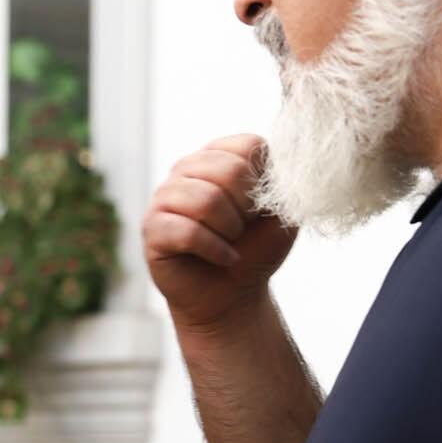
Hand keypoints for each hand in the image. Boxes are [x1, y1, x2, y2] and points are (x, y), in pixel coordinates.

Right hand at [142, 134, 297, 330]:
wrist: (233, 296)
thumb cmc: (256, 249)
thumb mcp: (282, 213)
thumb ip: (285, 182)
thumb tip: (289, 158)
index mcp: (219, 156)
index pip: (248, 146)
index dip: (263, 181)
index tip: (260, 207)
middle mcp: (187, 168)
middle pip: (227, 169)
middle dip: (246, 208)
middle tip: (243, 229)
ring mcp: (165, 196)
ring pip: (206, 200)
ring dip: (230, 230)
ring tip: (230, 242)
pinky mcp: (152, 227)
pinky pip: (188, 231)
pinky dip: (216, 250)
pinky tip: (223, 258)